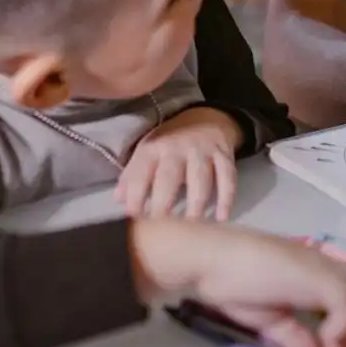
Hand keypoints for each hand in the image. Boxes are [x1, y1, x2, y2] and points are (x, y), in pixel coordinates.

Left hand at [116, 107, 241, 220]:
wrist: (206, 118)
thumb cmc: (170, 143)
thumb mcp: (148, 152)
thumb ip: (133, 175)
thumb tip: (118, 200)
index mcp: (153, 148)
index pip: (141, 172)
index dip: (135, 195)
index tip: (134, 218)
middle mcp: (177, 148)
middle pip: (169, 176)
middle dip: (163, 202)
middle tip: (161, 228)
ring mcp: (202, 151)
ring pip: (200, 178)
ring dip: (196, 202)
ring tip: (191, 224)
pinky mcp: (224, 155)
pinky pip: (227, 177)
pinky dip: (226, 197)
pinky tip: (221, 217)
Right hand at [131, 219, 345, 346]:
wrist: (213, 259)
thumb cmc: (234, 282)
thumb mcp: (271, 319)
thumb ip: (295, 335)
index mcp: (313, 272)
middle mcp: (323, 266)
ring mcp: (322, 268)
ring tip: (326, 346)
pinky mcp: (317, 275)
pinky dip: (340, 328)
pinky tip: (321, 341)